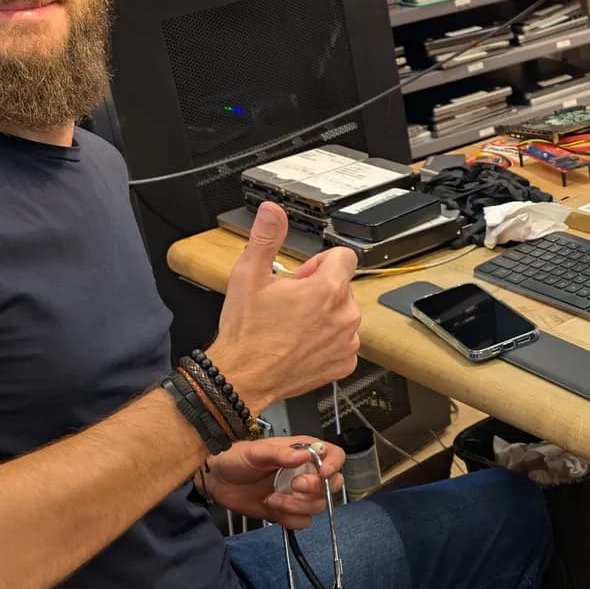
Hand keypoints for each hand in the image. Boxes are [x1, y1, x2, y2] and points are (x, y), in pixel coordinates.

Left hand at [205, 437, 345, 529]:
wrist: (217, 480)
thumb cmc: (236, 458)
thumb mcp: (256, 451)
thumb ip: (280, 454)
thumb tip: (304, 456)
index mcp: (303, 452)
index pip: (335, 456)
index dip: (335, 465)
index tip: (323, 473)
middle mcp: (305, 473)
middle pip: (333, 485)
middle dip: (315, 489)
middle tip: (295, 485)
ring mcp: (298, 495)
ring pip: (318, 506)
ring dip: (297, 506)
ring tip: (273, 498)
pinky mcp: (288, 512)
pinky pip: (303, 522)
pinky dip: (290, 519)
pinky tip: (272, 507)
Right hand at [209, 201, 361, 410]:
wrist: (242, 377)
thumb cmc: (246, 332)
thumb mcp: (249, 275)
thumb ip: (266, 238)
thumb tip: (273, 212)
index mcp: (328, 289)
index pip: (344, 256)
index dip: (319, 263)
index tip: (302, 276)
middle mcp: (345, 315)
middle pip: (342, 287)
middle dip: (319, 289)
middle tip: (290, 303)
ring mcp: (347, 341)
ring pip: (343, 314)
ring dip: (324, 315)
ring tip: (293, 325)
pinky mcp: (344, 363)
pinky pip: (343, 342)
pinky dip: (326, 341)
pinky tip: (301, 343)